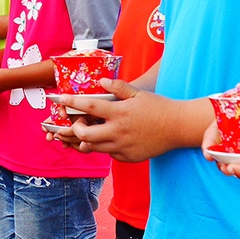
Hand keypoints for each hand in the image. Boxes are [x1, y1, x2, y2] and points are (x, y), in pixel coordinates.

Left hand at [59, 79, 205, 161]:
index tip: (61, 100)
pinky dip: (105, 147)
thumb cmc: (159, 107)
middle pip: (85, 136)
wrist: (178, 127)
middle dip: (75, 130)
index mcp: (120, 113)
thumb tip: (100, 81)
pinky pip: (109, 154)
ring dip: (88, 139)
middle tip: (78, 122)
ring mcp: (123, 147)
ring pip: (94, 147)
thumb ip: (118, 87)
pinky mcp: (127, 158)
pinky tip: (110, 139)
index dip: (72, 102)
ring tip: (91, 130)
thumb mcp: (138, 93)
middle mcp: (119, 132)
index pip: (89, 107)